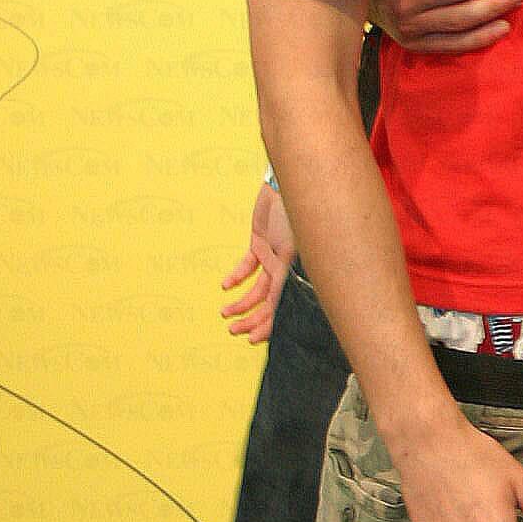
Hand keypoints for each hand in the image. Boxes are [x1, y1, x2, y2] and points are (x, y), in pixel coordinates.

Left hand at [219, 179, 295, 343]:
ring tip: (225, 314)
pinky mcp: (260, 242)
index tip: (251, 339)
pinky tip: (226, 286)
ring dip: (241, 303)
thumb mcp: (292, 246)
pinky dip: (237, 277)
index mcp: (296, 273)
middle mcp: (286, 269)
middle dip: (251, 320)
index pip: (281, 307)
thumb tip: (277, 306)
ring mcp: (273, 256)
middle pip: (268, 303)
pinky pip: (248, 265)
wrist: (289, 182)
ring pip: (257, 289)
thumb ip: (286, 274)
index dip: (268, 325)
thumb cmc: (297, 211)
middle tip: (232, 331)